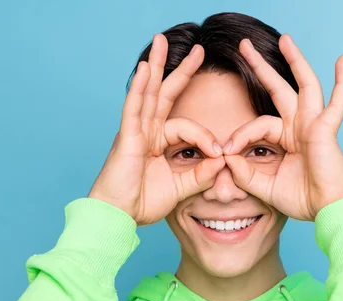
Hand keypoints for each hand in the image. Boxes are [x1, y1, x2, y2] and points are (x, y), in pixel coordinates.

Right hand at [88, 34, 224, 224]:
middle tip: (197, 49)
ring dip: (156, 66)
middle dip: (180, 70)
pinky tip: (145, 69)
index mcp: (158, 142)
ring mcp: (135, 132)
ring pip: (148, 92)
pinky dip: (139, 88)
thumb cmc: (143, 203)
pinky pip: (134, 108)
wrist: (118, 216)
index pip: (187, 126)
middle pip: (165, 94)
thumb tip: (223, 161)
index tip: (220, 154)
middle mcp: (146, 132)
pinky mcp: (126, 138)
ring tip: (162, 41)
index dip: (206, 137)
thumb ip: (201, 173)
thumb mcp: (181, 187)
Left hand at [223, 34, 342, 220]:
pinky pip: (338, 102)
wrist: (328, 211)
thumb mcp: (266, 187)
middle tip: (244, 46)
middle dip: (261, 67)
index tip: (224, 152)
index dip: (238, 136)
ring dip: (295, 60)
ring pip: (304, 85)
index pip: (257, 125)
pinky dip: (342, 81)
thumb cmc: (303, 200)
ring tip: (285, 38)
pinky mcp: (326, 129)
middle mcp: (300, 127)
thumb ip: (245, 173)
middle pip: (278, 89)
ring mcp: (314, 125)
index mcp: (287, 139)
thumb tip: (225, 157)